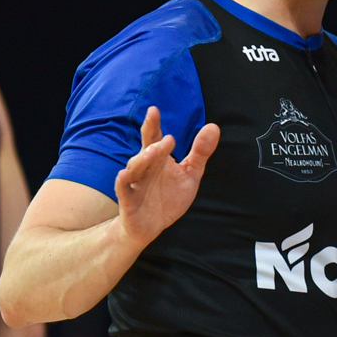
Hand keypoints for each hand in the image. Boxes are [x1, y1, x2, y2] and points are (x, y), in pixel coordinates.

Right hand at [111, 107, 219, 248]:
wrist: (150, 227)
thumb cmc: (168, 197)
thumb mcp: (190, 174)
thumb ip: (200, 152)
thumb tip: (214, 126)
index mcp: (157, 159)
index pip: (154, 138)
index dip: (153, 124)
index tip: (154, 110)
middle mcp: (144, 168)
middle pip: (145, 150)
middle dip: (152, 140)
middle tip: (168, 137)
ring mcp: (135, 183)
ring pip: (135, 168)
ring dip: (143, 159)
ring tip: (154, 151)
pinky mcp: (128, 201)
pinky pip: (123, 189)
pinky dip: (123, 182)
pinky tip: (124, 175)